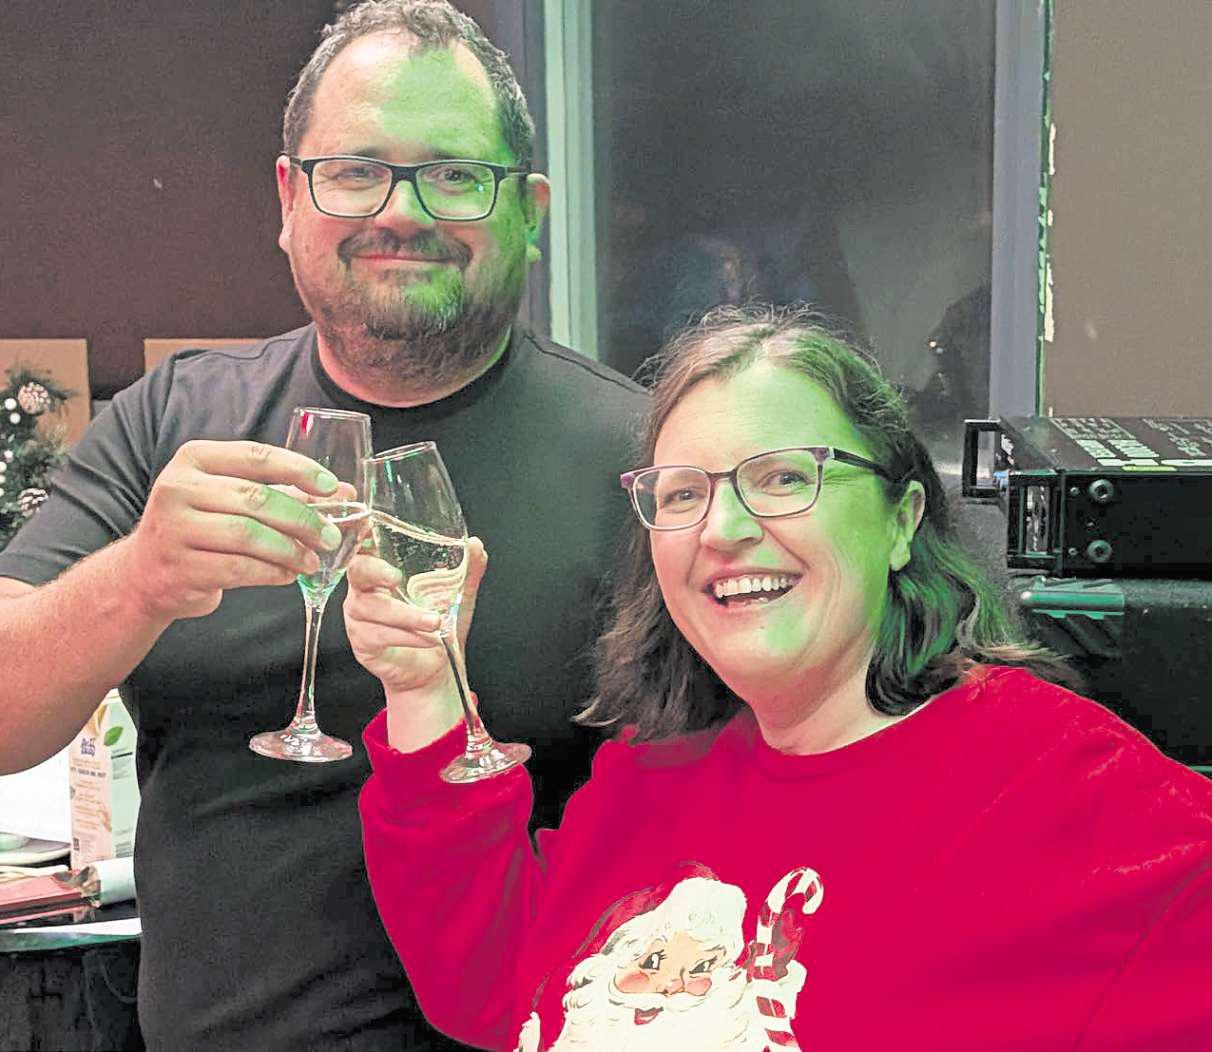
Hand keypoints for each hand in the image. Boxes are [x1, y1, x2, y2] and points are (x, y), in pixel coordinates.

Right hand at [119, 439, 343, 622]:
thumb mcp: (229, 499)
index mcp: (194, 459)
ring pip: (250, 536)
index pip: (257, 457)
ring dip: (290, 550)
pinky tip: (287, 575)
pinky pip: (239, 568)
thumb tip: (344, 493)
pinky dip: (272, 573)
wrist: (144, 573)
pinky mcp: (180, 566)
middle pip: (257, 499)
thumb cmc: (199, 529)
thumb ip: (284, 492)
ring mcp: (176, 528)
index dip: (299, 470)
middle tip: (329, 537)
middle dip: (302, 519)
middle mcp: (179, 488)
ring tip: (310, 561)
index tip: (331, 486)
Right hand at [343, 537, 487, 694]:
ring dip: (406, 615)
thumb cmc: (437, 626)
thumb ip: (467, 570)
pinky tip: (427, 639)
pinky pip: (379, 635)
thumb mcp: (458, 595)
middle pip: (357, 572)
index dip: (361, 538)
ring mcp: (359, 618)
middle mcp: (363, 591)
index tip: (372, 533)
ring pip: (371, 608)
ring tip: (435, 621)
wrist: (435, 668)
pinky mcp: (363, 643)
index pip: (363, 548)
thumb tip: (476, 545)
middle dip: (375, 571)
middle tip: (397, 577)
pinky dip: (407, 636)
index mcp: (380, 573)